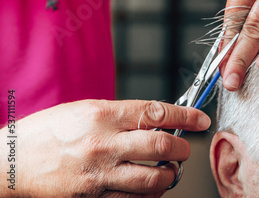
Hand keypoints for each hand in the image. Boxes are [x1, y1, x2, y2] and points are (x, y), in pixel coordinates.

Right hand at [1, 100, 209, 196]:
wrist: (10, 163)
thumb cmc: (48, 132)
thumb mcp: (86, 109)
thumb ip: (122, 115)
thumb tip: (157, 119)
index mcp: (102, 115)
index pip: (156, 112)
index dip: (185, 116)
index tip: (200, 120)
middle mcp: (103, 145)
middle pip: (161, 147)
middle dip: (182, 148)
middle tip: (184, 147)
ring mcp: (99, 175)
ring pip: (153, 180)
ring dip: (170, 175)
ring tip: (169, 169)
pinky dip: (150, 194)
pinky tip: (149, 186)